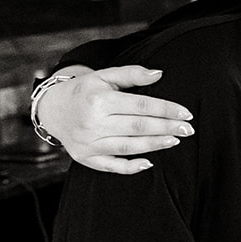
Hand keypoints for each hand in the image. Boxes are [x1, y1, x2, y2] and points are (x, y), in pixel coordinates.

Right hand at [38, 66, 194, 173]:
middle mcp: (92, 123)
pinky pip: (111, 166)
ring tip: (175, 140)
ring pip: (128, 147)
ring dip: (154, 145)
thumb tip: (159, 74)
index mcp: (99, 100)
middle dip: (167, 128)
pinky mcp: (84, 157)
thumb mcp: (104, 76)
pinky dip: (130, 167)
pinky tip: (150, 163)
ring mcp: (88, 142)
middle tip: (188, 130)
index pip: (141, 106)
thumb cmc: (85, 91)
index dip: (167, 110)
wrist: (52, 109)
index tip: (187, 114)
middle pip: (138, 127)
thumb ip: (131, 74)